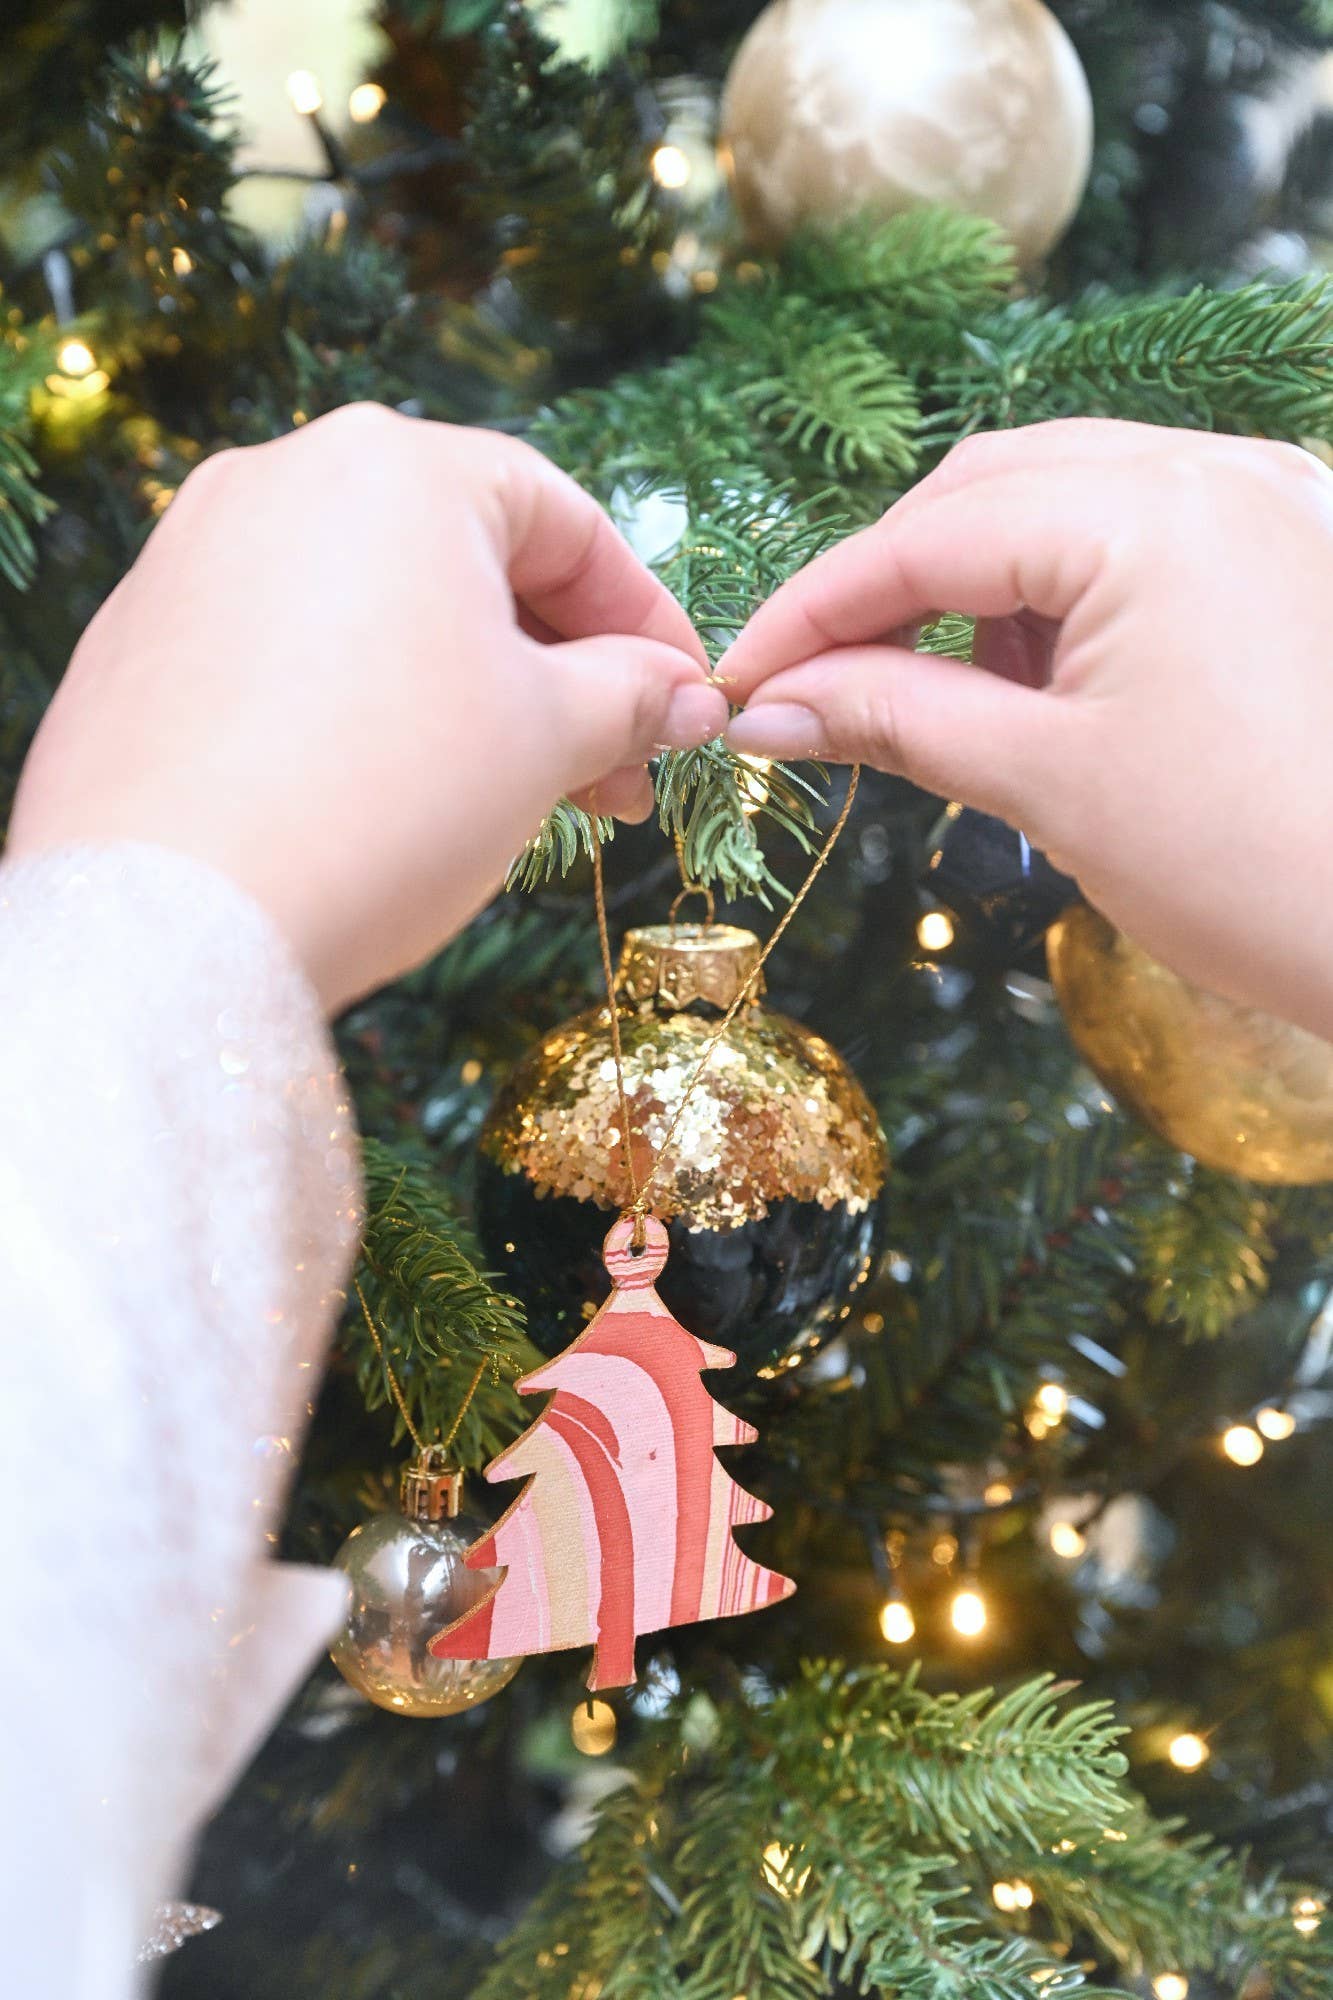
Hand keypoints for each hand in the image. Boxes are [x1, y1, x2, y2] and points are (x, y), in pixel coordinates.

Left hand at [8, 405, 723, 1012]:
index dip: (645, 617)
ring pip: (377, 611)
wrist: (171, 924)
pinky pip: (290, 654)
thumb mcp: (543, 740)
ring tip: (519, 800)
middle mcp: (281, 479)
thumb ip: (629, 696)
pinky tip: (397, 799)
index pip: (562, 519)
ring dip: (469, 698)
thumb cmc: (385, 802)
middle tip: (615, 778)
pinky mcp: (141, 643)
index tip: (687, 697)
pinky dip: (365, 709)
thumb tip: (684, 697)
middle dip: (559, 674)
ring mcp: (195, 557)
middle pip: (465, 563)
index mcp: (393, 468)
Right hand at [724, 420, 1332, 1036]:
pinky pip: (1140, 531)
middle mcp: (1215, 469)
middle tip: (824, 688)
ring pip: (1063, 500)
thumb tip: (767, 709)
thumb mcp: (1046, 783)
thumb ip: (893, 715)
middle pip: (988, 487)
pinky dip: (1065, 592)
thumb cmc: (1247, 868)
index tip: (741, 682)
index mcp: (1151, 511)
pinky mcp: (1293, 550)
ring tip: (959, 703)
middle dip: (893, 585)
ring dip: (979, 586)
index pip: (927, 534)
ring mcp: (1268, 501)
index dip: (815, 609)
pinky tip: (1050, 683)